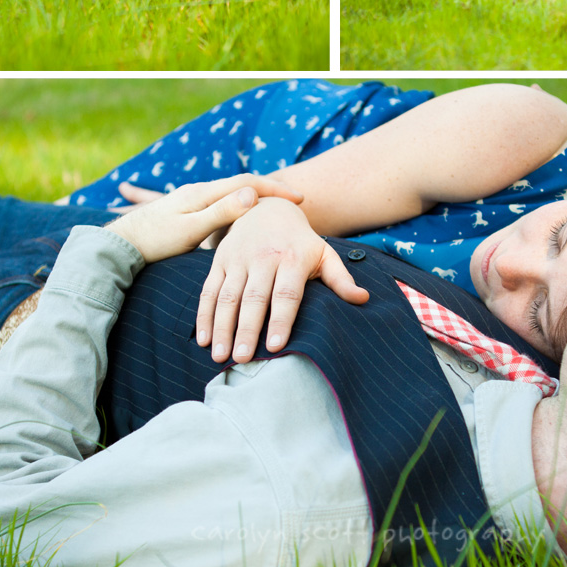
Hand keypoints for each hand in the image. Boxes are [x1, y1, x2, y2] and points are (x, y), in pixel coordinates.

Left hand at [106, 176, 302, 263]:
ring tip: (276, 207)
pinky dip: (239, 205)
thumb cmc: (154, 241)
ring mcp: (192, 200)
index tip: (299, 199)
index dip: (276, 189)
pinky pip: (221, 204)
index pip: (248, 183)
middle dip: (270, 190)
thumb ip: (221, 213)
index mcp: (204, 194)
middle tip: (294, 200)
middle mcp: (200, 192)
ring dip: (256, 197)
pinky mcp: (186, 211)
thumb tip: (252, 195)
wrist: (118, 244)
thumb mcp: (190, 230)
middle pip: (243, 185)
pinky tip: (241, 211)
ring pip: (232, 194)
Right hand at [197, 197, 368, 363]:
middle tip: (243, 359)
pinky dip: (204, 315)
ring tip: (220, 355)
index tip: (276, 346)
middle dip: (246, 330)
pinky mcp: (219, 260)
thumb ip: (341, 278)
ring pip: (227, 296)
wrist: (267, 207)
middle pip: (253, 298)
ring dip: (222, 327)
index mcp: (291, 258)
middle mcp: (262, 257)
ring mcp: (238, 259)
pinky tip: (203, 338)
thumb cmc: (300, 240)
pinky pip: (209, 290)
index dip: (281, 319)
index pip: (286, 293)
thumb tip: (363, 299)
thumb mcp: (324, 253)